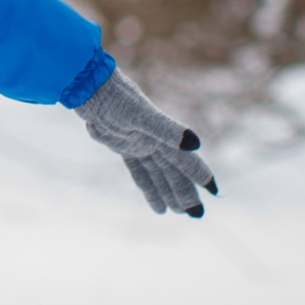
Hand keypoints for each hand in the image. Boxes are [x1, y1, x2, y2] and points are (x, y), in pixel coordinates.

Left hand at [73, 71, 217, 216]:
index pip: (185, 160)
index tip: (213, 190)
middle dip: (185, 193)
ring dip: (169, 193)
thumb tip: (194, 144)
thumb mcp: (142, 116)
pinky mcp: (125, 147)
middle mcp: (155, 141)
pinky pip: (140, 172)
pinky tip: (157, 206)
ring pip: (159, 175)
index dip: (199, 174)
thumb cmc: (117, 99)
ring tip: (181, 213)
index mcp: (163, 136)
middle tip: (197, 215)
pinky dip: (149, 188)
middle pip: (174, 173)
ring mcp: (140, 145)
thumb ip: (168, 131)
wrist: (91, 89)